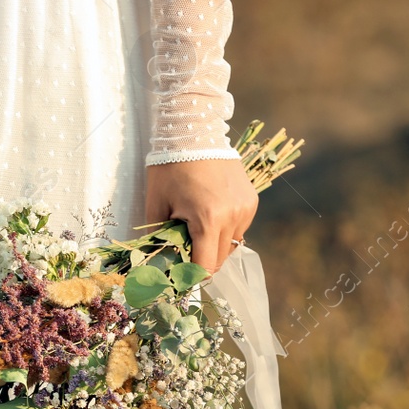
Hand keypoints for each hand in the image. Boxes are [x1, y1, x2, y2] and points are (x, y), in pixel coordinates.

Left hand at [143, 158, 257, 272]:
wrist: (194, 132)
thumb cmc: (169, 169)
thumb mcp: (156, 205)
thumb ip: (160, 239)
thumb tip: (161, 264)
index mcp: (208, 220)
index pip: (206, 266)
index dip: (191, 276)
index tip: (180, 274)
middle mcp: (233, 216)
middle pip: (220, 259)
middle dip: (202, 259)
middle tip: (184, 248)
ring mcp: (245, 208)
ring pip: (232, 244)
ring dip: (215, 244)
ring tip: (198, 225)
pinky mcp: (252, 200)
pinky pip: (239, 227)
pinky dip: (226, 228)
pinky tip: (212, 212)